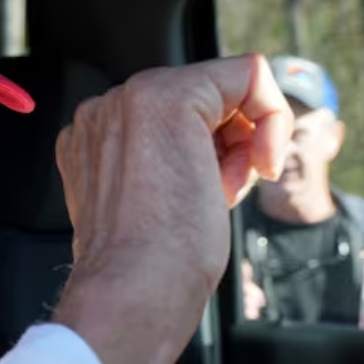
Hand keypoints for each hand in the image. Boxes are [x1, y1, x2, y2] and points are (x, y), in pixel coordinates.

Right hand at [50, 54, 291, 363]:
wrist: (135, 289)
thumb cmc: (147, 268)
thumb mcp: (147, 204)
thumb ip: (158, 166)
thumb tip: (211, 151)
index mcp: (92, 137)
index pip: (177, 117)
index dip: (212, 151)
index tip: (213, 190)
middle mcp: (104, 109)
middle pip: (203, 99)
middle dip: (229, 146)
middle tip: (220, 193)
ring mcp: (128, 97)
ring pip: (225, 88)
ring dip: (242, 142)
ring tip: (220, 190)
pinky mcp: (167, 95)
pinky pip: (249, 74)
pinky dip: (271, 118)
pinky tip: (252, 166)